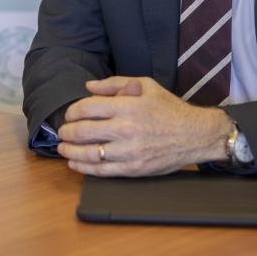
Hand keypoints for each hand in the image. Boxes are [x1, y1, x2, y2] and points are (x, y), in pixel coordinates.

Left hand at [56, 76, 229, 175]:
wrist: (195, 134)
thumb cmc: (169, 108)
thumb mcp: (145, 85)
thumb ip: (114, 84)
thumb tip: (89, 86)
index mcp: (127, 106)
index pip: (87, 108)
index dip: (72, 112)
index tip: (69, 115)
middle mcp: (126, 129)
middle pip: (83, 131)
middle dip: (66, 131)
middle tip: (61, 131)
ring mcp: (129, 151)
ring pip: (90, 153)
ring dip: (70, 151)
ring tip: (63, 148)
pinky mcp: (134, 168)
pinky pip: (103, 171)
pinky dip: (84, 168)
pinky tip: (75, 164)